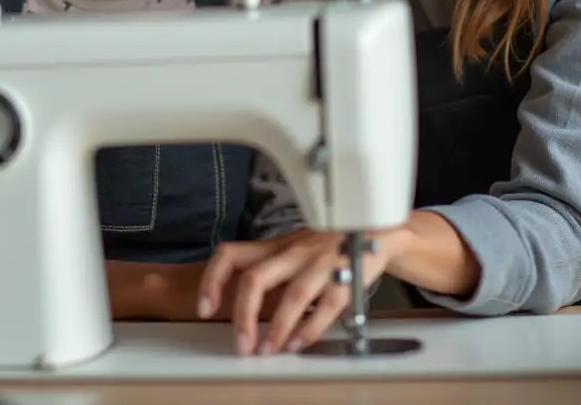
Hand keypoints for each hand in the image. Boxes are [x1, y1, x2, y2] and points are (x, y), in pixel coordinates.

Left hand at [197, 229, 390, 355]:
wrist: (375, 230)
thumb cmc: (327, 245)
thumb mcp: (291, 249)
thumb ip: (266, 269)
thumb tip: (236, 304)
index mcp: (274, 246)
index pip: (230, 254)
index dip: (212, 280)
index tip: (205, 309)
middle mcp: (293, 252)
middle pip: (256, 279)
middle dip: (243, 316)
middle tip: (241, 345)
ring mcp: (320, 264)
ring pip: (291, 296)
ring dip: (276, 329)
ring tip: (267, 350)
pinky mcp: (346, 278)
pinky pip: (325, 307)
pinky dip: (310, 329)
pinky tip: (298, 343)